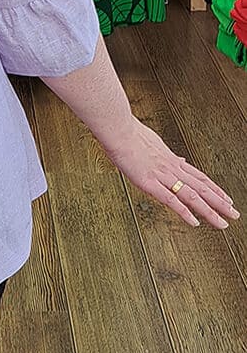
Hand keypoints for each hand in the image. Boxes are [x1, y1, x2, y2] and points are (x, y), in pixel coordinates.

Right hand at [102, 117, 238, 229]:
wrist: (118, 128)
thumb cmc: (128, 132)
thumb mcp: (152, 141)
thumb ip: (165, 153)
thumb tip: (176, 157)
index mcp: (171, 159)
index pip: (199, 177)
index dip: (215, 189)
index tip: (227, 198)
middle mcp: (171, 168)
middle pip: (202, 188)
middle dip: (220, 203)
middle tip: (234, 214)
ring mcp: (162, 176)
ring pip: (192, 196)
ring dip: (209, 211)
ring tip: (222, 223)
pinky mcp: (149, 183)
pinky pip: (171, 200)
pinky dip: (185, 212)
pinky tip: (194, 223)